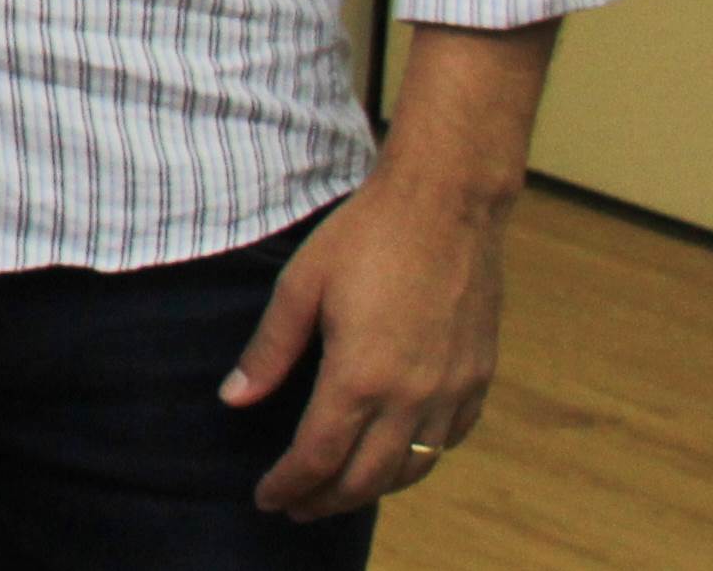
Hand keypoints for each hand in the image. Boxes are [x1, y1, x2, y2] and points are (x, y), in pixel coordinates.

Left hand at [224, 176, 507, 517]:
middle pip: (366, 478)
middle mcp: (411, 395)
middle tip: (296, 508)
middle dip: (326, 500)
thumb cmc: (365, 237)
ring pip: (412, 468)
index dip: (289, 485)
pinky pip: (448, 440)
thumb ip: (269, 351)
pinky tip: (397, 454)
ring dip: (373, 489)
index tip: (267, 499)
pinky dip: (418, 459)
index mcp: (360, 376)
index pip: (318, 457)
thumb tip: (233, 399)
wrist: (446, 204)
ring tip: (339, 491)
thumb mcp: (300, 287)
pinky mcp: (479, 376)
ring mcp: (452, 390)